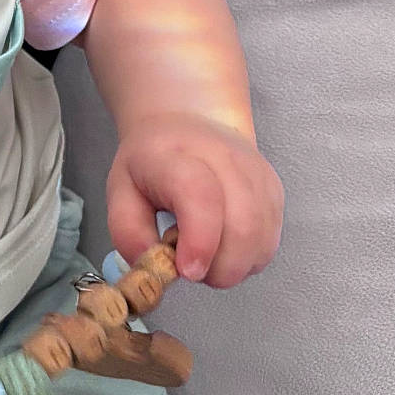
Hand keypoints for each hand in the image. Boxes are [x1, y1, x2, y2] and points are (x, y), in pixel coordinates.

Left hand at [106, 114, 282, 288]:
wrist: (189, 123)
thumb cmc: (152, 162)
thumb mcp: (121, 192)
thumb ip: (130, 233)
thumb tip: (155, 269)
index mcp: (177, 157)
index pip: (201, 197)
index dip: (199, 242)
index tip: (187, 271)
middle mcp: (226, 160)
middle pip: (242, 226)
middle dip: (218, 268)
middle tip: (191, 268)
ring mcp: (256, 174)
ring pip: (260, 239)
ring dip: (234, 266)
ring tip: (206, 255)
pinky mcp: (273, 190)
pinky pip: (270, 241)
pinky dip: (248, 258)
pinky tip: (225, 246)